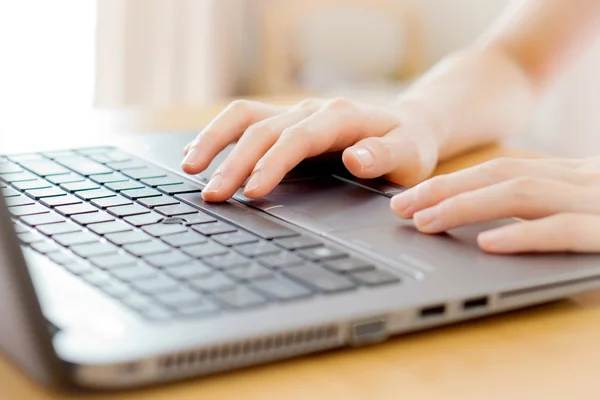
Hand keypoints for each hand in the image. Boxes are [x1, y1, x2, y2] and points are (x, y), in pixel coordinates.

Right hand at [181, 98, 442, 201]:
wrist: (407, 127)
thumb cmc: (409, 146)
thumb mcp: (410, 156)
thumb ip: (386, 156)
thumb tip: (355, 158)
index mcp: (342, 118)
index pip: (297, 138)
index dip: (272, 163)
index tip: (251, 191)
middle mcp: (313, 111)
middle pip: (263, 129)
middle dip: (234, 161)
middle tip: (211, 194)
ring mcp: (296, 114)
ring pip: (245, 117)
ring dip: (214, 140)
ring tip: (189, 167)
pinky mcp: (286, 122)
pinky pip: (245, 121)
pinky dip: (219, 135)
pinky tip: (198, 154)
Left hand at [391, 157, 599, 253]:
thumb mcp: (588, 207)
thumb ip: (547, 210)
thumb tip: (489, 226)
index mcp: (571, 175)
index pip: (499, 171)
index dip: (450, 183)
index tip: (409, 198)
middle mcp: (581, 180)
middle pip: (500, 175)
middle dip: (444, 190)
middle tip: (401, 207)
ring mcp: (598, 202)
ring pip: (522, 194)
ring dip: (467, 206)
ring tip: (427, 222)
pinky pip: (564, 230)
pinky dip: (522, 235)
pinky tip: (487, 243)